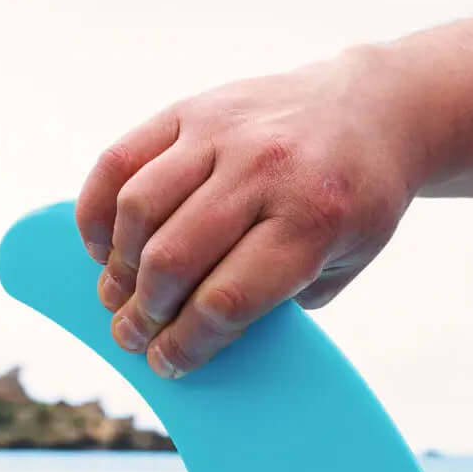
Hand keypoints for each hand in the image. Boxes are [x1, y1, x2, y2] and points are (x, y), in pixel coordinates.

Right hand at [75, 47, 422, 376]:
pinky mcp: (192, 109)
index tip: (166, 362)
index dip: (187, 343)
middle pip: (174, 259)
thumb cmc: (357, 200)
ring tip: (117, 295)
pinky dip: (98, 208)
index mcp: (312, 222)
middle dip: (145, 313)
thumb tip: (196, 332)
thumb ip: (279, 299)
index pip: (227, 300)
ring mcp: (223, 134)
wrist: (375, 109)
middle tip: (133, 335)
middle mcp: (264, 173)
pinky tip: (101, 243)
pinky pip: (121, 160)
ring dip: (118, 266)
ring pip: (140, 210)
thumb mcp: (344, 262)